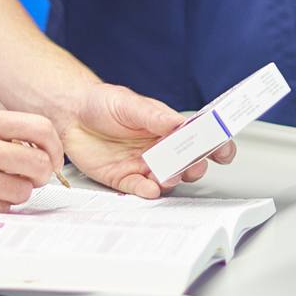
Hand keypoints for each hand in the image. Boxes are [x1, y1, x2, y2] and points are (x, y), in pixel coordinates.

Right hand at [0, 108, 62, 223]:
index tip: (53, 156)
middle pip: (39, 163)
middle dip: (41, 174)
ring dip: (16, 192)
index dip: (55, 146)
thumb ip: (10, 133)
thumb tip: (51, 148)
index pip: (40, 127)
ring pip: (24, 190)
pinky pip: (5, 209)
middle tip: (31, 175)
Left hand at [60, 83, 234, 197]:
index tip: (224, 152)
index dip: (216, 146)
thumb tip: (179, 123)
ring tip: (166, 176)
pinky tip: (148, 189)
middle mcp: (160, 149)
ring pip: (167, 179)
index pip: (200, 138)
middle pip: (188, 163)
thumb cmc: (103, 103)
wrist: (71, 114)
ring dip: (171, 180)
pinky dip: (146, 191)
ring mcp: (144, 165)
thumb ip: (155, 116)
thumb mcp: (130, 104)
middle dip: (194, 166)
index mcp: (169, 128)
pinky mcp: (124, 178)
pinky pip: (139, 189)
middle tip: (192, 165)